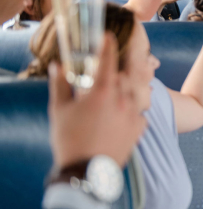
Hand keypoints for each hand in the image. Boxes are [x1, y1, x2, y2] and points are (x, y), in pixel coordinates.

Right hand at [48, 34, 146, 168]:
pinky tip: (126, 113)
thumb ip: (60, 85)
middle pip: (124, 76)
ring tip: (119, 92)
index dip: (108, 46)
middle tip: (110, 72)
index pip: (108, 60)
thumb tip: (57, 66)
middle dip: (117, 71)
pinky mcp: (139, 129)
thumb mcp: (59, 111)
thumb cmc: (70, 140)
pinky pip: (140, 113)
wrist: (87, 172)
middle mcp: (122, 100)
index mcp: (103, 92)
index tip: (107, 36)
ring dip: (128, 89)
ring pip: (135, 93)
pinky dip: (134, 110)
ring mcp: (133, 114)